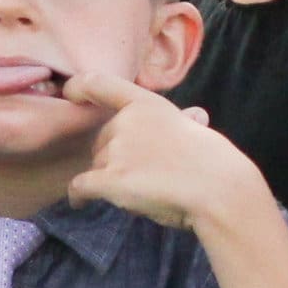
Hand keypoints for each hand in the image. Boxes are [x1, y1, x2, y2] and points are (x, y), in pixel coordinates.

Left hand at [63, 71, 263, 231]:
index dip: (79, 86)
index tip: (69, 92)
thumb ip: (182, 122)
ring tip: (135, 193)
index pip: (102, 84)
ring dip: (106, 179)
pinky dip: (78, 195)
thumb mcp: (196, 127)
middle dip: (109, 157)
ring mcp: (118, 150)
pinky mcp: (111, 180)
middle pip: (100, 140)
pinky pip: (81, 186)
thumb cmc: (215, 162)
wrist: (218, 189)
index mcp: (148, 104)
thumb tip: (197, 116)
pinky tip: (80, 203)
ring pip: (96, 166)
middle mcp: (127, 122)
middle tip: (137, 176)